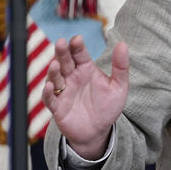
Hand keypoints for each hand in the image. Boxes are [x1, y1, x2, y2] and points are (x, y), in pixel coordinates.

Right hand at [42, 36, 128, 159]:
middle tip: (61, 43)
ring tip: (55, 64)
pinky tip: (49, 86)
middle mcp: (72, 78)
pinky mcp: (57, 107)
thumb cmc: (108, 106)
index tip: (77, 39)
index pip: (80, 54)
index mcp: (86, 69)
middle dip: (62, 52)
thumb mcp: (119, 86)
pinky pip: (50, 99)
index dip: (77, 46)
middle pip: (65, 62)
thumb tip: (123, 44)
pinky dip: (47, 92)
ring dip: (53, 71)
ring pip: (54, 78)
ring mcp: (63, 92)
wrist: (99, 131)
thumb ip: (121, 66)